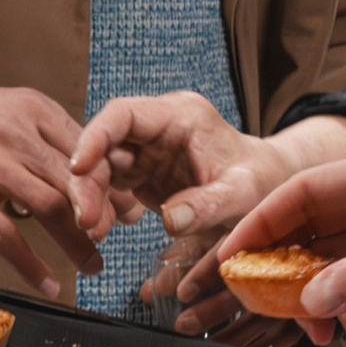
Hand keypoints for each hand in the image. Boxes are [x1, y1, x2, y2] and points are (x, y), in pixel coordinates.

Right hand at [0, 77, 106, 296]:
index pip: (90, 151)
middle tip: (110, 244)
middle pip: (78, 181)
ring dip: (78, 245)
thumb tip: (88, 178)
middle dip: (101, 218)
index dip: (112, 187)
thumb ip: (44, 140)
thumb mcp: (7, 112)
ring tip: (91, 267)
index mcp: (35, 110)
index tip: (124, 212)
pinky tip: (48, 284)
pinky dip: (31, 265)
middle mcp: (17, 132)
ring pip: (51, 209)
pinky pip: (5, 235)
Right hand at [71, 88, 271, 225]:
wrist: (267, 187)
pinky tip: (102, 230)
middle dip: (89, 180)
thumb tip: (170, 220)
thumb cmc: (261, 180)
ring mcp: (148, 151)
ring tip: (94, 232)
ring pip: (103, 166)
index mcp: (180, 115)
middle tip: (86, 219)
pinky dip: (103, 207)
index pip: (123, 115)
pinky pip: (112, 186)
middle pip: (106, 143)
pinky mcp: (144, 174)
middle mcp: (158, 128)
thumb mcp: (242, 193)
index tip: (78, 168)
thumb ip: (208, 205)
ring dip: (92, 197)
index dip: (95, 137)